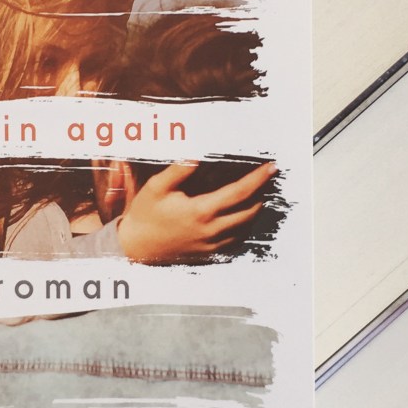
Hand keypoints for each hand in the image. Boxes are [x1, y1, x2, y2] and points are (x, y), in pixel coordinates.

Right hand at [117, 160, 276, 262]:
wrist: (136, 247)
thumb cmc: (145, 214)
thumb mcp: (157, 187)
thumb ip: (179, 170)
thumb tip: (199, 154)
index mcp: (201, 211)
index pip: (240, 192)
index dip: (258, 178)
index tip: (271, 167)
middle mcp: (211, 230)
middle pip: (250, 210)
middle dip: (262, 192)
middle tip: (266, 177)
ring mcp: (212, 245)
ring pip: (246, 227)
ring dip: (255, 209)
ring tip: (257, 193)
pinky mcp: (210, 254)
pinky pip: (236, 240)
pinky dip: (244, 225)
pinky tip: (241, 214)